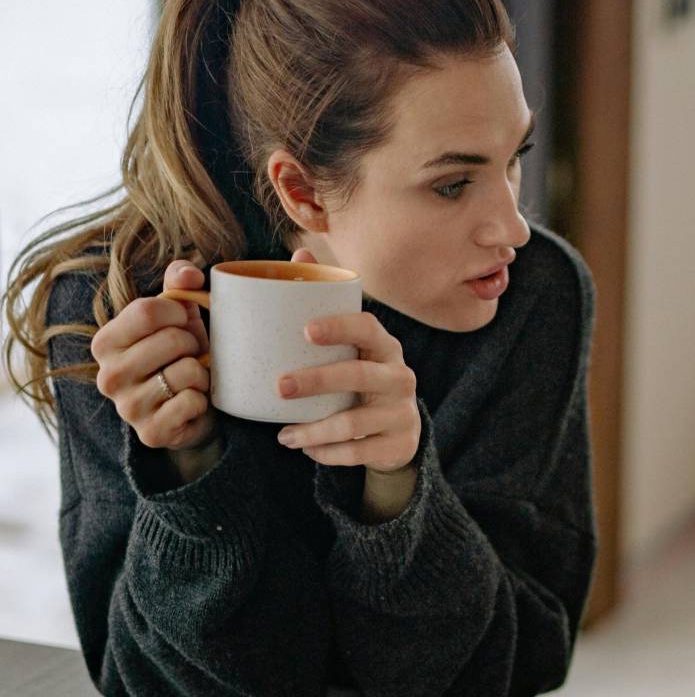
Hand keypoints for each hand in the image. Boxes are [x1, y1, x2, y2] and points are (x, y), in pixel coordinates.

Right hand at [90, 259, 213, 449]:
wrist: (192, 407)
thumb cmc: (182, 353)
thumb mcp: (177, 314)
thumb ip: (179, 282)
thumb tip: (189, 275)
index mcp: (106, 341)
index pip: (148, 310)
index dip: (180, 313)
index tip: (184, 323)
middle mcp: (107, 375)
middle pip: (171, 340)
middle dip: (194, 344)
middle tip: (191, 355)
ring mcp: (127, 408)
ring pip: (187, 372)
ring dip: (202, 373)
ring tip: (193, 377)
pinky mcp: (151, 433)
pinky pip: (192, 402)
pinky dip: (204, 399)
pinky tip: (194, 401)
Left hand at [275, 249, 419, 472]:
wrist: (396, 434)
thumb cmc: (361, 379)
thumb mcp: (352, 347)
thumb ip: (325, 305)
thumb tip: (299, 253)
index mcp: (384, 346)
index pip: (368, 328)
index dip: (340, 327)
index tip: (305, 330)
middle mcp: (399, 376)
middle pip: (359, 376)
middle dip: (318, 381)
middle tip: (280, 385)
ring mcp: (401, 412)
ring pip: (355, 423)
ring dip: (314, 430)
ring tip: (283, 434)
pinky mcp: (397, 444)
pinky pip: (358, 452)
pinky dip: (328, 453)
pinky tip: (305, 449)